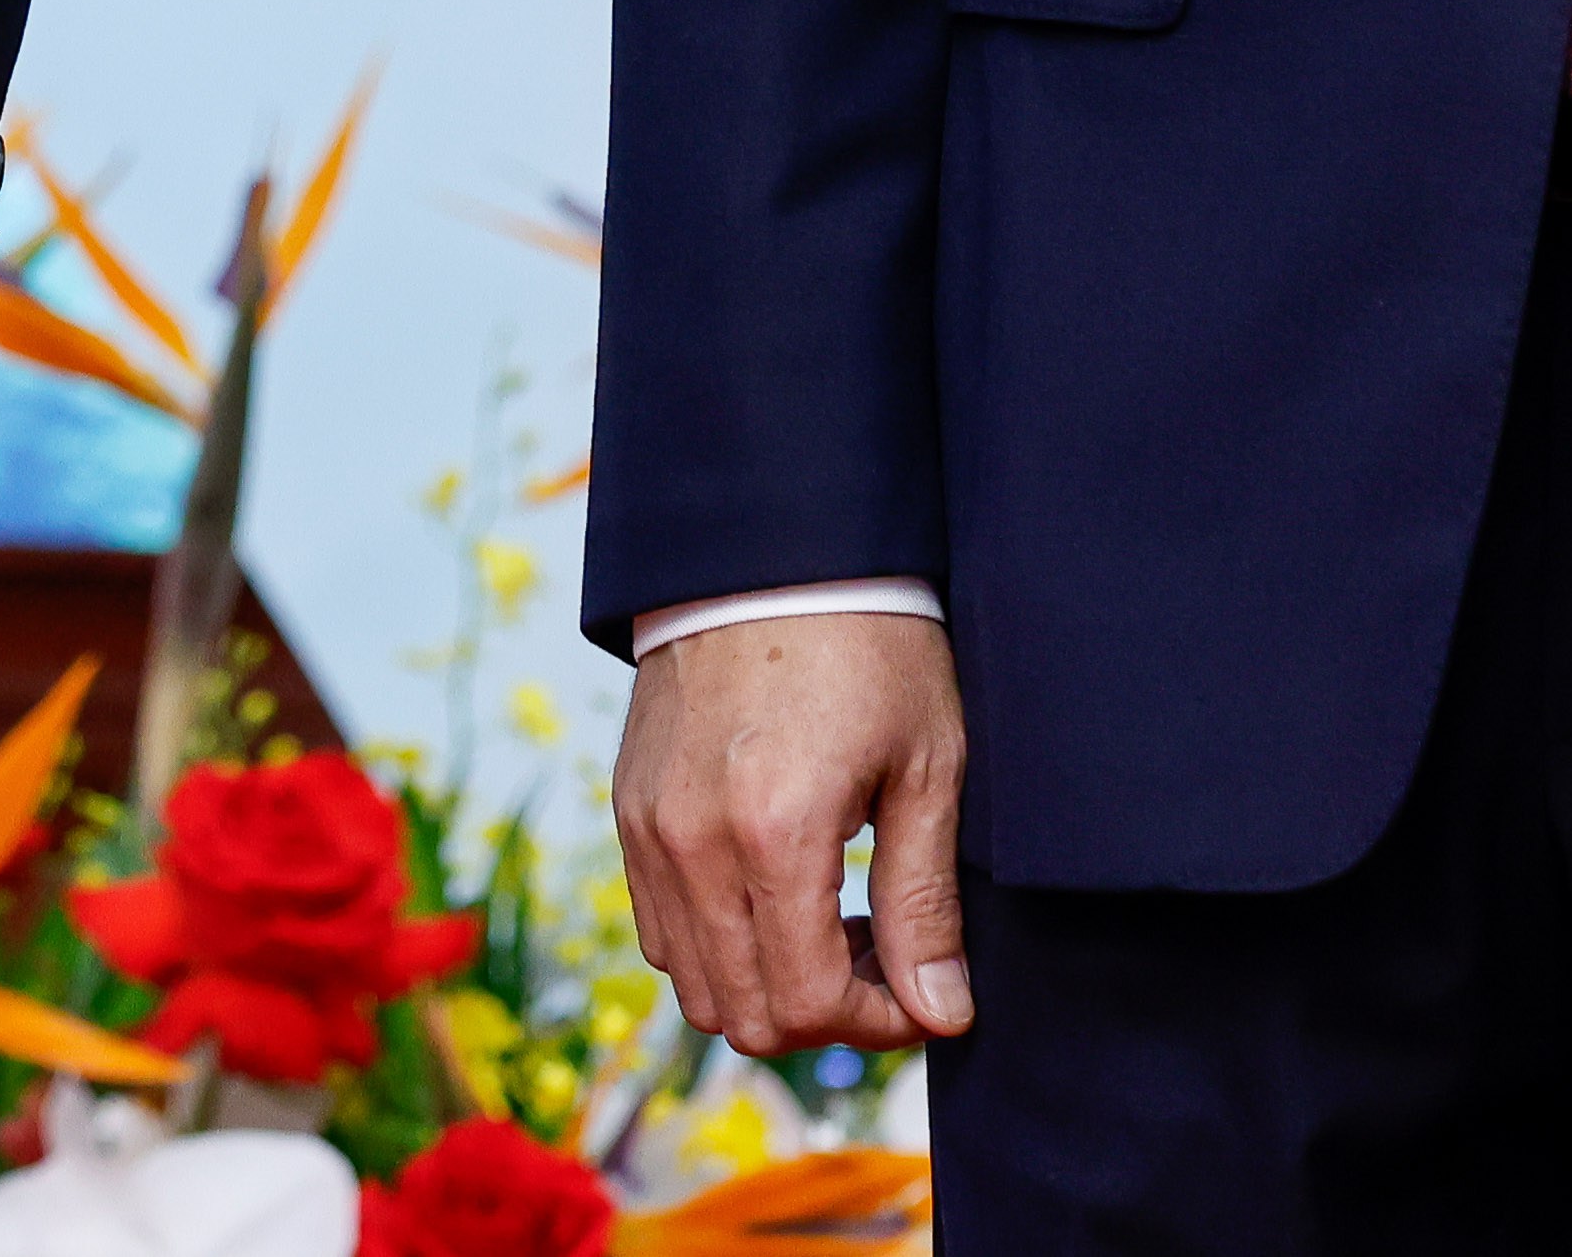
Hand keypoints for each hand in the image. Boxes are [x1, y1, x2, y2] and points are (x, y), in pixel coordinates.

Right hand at [617, 612, 974, 1054]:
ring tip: (835, 928)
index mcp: (776, 831)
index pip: (808, 1003)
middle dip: (825, 1018)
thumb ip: (926, 902)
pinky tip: (779, 896)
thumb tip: (942, 1012)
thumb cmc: (870, 643)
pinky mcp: (629, 810)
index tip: (921, 994)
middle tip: (885, 964)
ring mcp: (648, 828)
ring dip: (768, 988)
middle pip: (745, 1015)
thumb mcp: (925, 767)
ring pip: (694, 986)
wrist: (772, 547)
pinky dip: (719, 948)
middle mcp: (693, 842)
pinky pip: (660, 930)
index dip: (875, 1025)